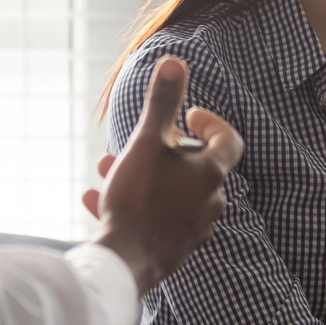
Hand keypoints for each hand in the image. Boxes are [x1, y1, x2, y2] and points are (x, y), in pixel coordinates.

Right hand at [84, 55, 243, 294]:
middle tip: (141, 141)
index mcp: (212, 174)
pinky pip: (157, 217)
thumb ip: (162, 103)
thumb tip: (174, 61)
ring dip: (143, 174)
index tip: (186, 116)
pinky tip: (97, 199)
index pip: (229, 139)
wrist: (123, 263)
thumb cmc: (137, 198)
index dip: (209, 121)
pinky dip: (135, 203)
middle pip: (197, 166)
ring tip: (107, 166)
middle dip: (164, 148)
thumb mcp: (146, 143)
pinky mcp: (175, 249)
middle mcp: (211, 202)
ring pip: (171, 191)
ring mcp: (195, 228)